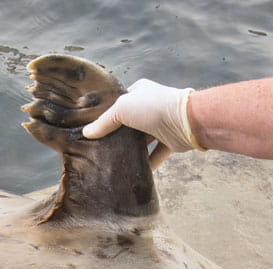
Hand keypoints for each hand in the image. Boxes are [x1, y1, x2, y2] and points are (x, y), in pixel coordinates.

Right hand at [82, 79, 203, 166]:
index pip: (119, 104)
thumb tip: (87, 133)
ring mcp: (160, 124)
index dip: (106, 115)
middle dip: (117, 136)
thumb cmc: (153, 108)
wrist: (186, 121)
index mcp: (139, 92)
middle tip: (101, 149)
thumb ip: (105, 121)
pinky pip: (156, 154)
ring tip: (115, 162)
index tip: (94, 130)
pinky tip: (135, 172)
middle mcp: (150, 107)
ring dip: (132, 150)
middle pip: (129, 124)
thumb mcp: (122, 109)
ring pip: (142, 140)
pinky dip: (148, 163)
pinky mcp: (169, 141)